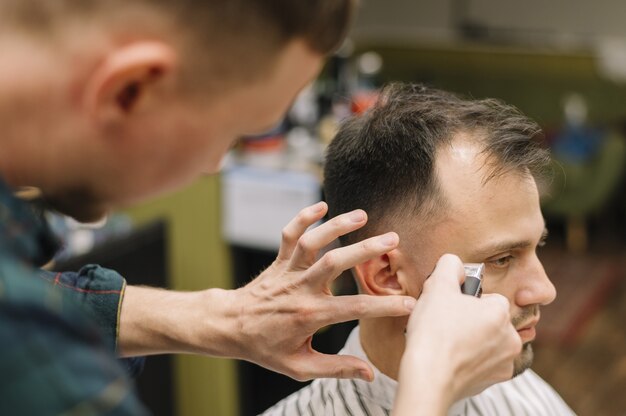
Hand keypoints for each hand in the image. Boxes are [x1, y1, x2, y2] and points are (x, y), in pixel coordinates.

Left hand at [225, 202, 415, 380]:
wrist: (230, 326)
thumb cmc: (266, 348)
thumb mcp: (300, 366)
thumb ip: (336, 368)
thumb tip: (370, 374)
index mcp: (310, 315)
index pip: (355, 308)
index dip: (385, 306)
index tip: (411, 304)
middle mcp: (300, 288)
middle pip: (335, 263)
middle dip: (365, 249)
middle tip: (393, 240)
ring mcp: (288, 271)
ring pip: (312, 243)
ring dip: (337, 226)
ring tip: (363, 215)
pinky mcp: (279, 260)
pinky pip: (289, 234)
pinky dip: (303, 218)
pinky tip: (322, 205)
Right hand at [393, 254, 520, 415]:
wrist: (428, 378)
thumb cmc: (433, 332)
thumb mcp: (437, 286)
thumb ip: (449, 265)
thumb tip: (454, 263)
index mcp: (500, 312)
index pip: (488, 298)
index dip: (467, 300)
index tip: (450, 307)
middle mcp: (510, 337)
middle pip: (489, 320)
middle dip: (471, 321)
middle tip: (446, 325)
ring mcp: (504, 362)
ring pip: (488, 342)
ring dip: (472, 341)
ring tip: (447, 343)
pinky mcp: (493, 381)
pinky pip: (484, 363)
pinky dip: (471, 361)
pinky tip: (452, 360)